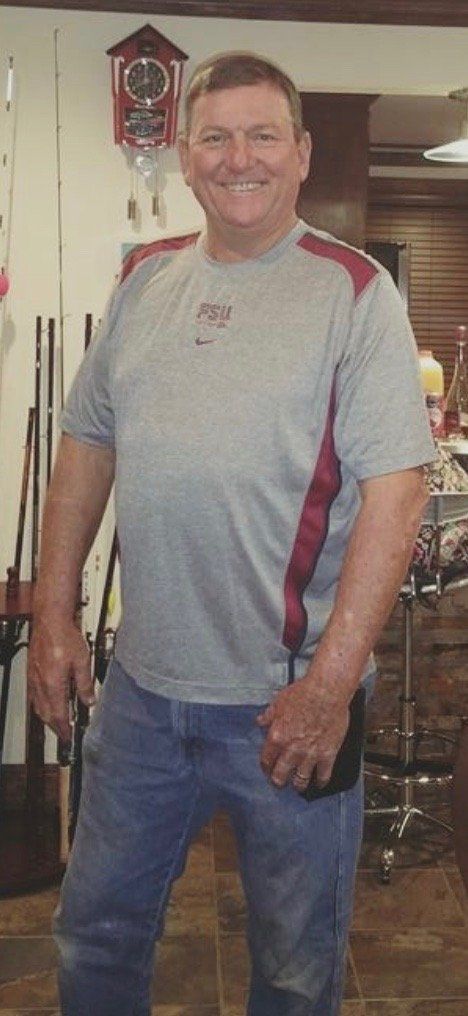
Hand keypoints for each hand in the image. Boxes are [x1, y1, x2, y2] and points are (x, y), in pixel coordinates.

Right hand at [27, 616, 94, 742]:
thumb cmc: (65, 636)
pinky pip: (33, 695)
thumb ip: (86, 684)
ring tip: (57, 722)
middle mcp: (40, 684)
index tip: (68, 737)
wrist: (50, 620)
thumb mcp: (83, 661)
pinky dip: (41, 705)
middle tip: (64, 733)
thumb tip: (89, 701)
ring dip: (47, 717)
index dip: (63, 729)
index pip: (58, 715)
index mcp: (53, 684)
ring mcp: (33, 678)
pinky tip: (47, 703)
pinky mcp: (31, 671)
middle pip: (45, 714)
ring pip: (38, 706)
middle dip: (55, 727)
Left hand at [256, 676, 350, 790]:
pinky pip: (323, 775)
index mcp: (277, 737)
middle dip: (278, 782)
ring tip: (298, 786)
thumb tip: (260, 721)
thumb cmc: (304, 693)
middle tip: (279, 783)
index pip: (266, 760)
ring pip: (301, 780)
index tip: (267, 769)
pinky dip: (320, 782)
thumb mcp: (279, 702)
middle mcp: (291, 750)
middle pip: (280, 776)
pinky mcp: (328, 754)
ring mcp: (310, 754)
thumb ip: (269, 715)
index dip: (265, 767)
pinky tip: (319, 783)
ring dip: (298, 785)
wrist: (327, 691)